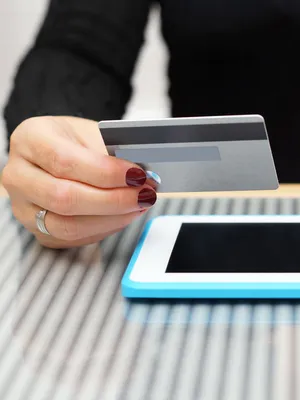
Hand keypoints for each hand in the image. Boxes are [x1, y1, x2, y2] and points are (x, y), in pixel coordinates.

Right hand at [2, 116, 157, 247]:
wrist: (57, 152)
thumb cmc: (75, 141)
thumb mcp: (92, 132)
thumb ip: (113, 152)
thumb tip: (141, 175)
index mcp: (30, 140)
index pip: (65, 161)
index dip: (106, 173)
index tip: (137, 175)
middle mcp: (18, 175)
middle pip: (65, 198)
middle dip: (114, 200)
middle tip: (145, 194)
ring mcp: (23, 207)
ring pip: (67, 225)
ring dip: (113, 219)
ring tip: (139, 206)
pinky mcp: (37, 230)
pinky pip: (73, 238)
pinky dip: (105, 229)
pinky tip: (124, 216)